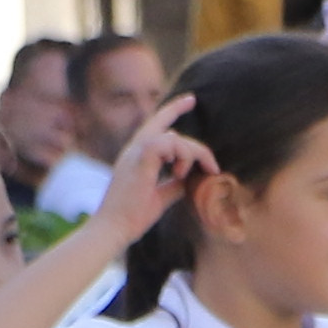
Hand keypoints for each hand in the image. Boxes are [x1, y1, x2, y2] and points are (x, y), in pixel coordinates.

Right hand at [94, 99, 215, 243]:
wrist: (114, 228)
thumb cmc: (132, 217)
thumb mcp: (159, 197)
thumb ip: (174, 185)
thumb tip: (189, 180)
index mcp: (137, 156)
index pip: (156, 124)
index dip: (173, 109)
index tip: (191, 99)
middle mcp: (135, 148)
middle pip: (168, 127)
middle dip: (194, 140)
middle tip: (213, 166)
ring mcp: (136, 151)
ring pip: (174, 137)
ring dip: (188, 156)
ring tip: (183, 177)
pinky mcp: (141, 157)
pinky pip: (169, 142)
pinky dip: (181, 157)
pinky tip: (178, 174)